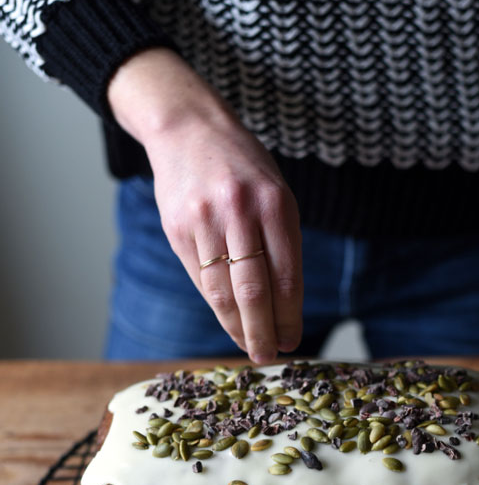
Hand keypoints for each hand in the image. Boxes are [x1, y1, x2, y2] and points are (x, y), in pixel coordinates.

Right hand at [107, 48, 302, 363]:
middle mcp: (240, 213)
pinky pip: (201, 279)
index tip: (293, 340)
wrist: (187, 128)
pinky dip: (217, 306)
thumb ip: (281, 243)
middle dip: (264, 332)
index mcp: (275, 204)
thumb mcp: (275, 193)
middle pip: (254, 291)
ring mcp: (205, 222)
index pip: (286, 277)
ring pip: (223, 292)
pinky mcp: (178, 229)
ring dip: (238, 328)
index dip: (289, 316)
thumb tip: (284, 305)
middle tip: (270, 356)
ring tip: (250, 347)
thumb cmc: (241, 166)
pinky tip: (228, 322)